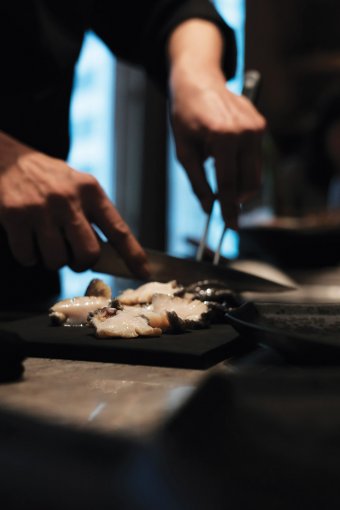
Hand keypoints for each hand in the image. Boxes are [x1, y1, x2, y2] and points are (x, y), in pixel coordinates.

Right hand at [0, 132, 148, 276]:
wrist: (6, 159)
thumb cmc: (48, 179)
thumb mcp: (77, 185)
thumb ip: (93, 214)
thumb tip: (111, 254)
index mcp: (90, 191)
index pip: (118, 229)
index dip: (133, 254)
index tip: (144, 273)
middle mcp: (68, 199)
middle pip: (89, 253)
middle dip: (82, 264)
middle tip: (73, 258)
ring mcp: (41, 208)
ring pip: (57, 260)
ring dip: (53, 261)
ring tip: (47, 244)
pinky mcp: (15, 217)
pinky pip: (28, 257)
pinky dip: (29, 257)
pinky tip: (28, 240)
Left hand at [168, 20, 265, 228]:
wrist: (198, 78)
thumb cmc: (185, 113)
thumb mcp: (183, 150)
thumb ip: (197, 181)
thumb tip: (209, 207)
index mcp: (223, 137)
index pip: (229, 184)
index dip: (229, 209)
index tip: (230, 226)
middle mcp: (246, 132)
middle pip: (249, 182)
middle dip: (238, 198)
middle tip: (223, 205)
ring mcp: (257, 127)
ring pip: (255, 172)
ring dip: (238, 179)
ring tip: (216, 164)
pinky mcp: (261, 125)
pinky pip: (255, 157)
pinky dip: (241, 164)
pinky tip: (224, 151)